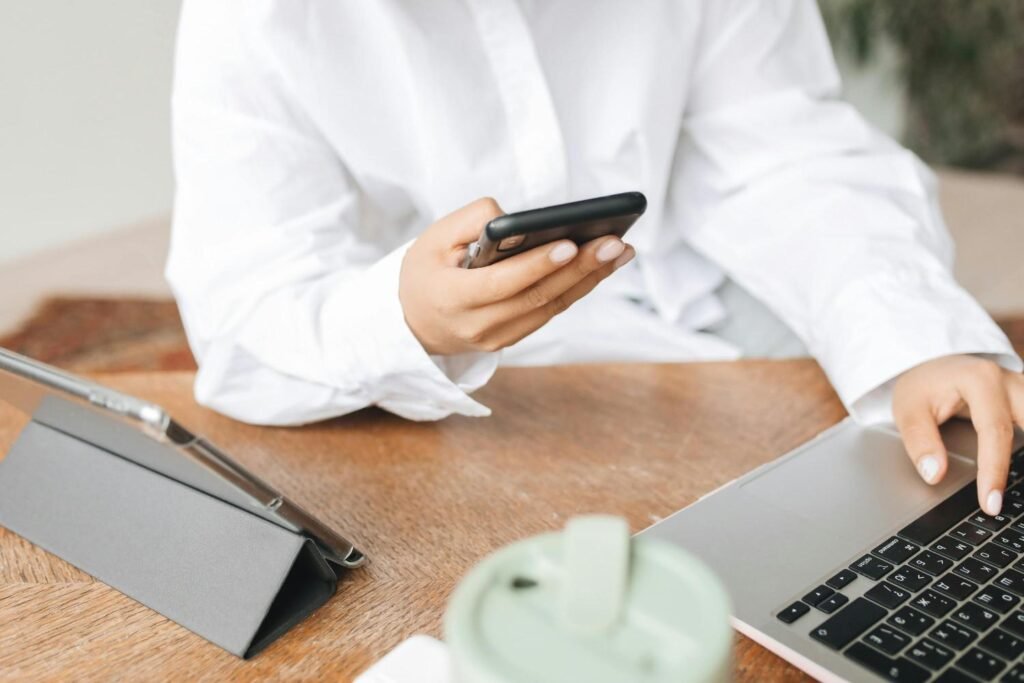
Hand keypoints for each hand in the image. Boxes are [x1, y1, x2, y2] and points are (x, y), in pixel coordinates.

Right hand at [399, 197, 634, 354]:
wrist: (412, 322)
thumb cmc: (425, 271)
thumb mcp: (433, 238)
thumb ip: (473, 221)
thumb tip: (521, 220)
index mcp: (452, 298)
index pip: (501, 283)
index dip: (537, 265)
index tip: (570, 244)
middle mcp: (478, 325)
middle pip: (537, 297)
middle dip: (580, 269)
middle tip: (614, 242)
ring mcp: (498, 338)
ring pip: (551, 308)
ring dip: (590, 279)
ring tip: (620, 250)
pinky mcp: (513, 339)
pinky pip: (550, 313)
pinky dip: (578, 289)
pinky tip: (602, 266)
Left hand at [893, 355, 1023, 514]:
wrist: (929, 364)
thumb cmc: (921, 384)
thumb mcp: (909, 409)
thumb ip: (921, 441)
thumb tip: (934, 474)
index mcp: (980, 380)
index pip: (995, 432)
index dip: (994, 470)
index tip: (990, 502)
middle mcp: (1009, 382)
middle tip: (1021, 496)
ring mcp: (1022, 389)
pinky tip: (1023, 469)